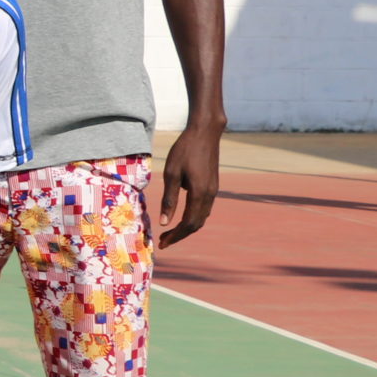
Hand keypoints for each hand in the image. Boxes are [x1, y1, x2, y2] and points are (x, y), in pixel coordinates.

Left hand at [156, 119, 222, 246]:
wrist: (205, 132)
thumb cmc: (184, 150)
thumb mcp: (171, 173)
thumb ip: (169, 199)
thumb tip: (165, 222)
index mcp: (199, 194)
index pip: (188, 224)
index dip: (176, 236)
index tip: (162, 243)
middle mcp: (210, 195)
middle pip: (197, 224)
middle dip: (180, 235)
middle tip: (164, 241)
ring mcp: (213, 190)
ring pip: (202, 217)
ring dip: (187, 227)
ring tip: (170, 232)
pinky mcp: (212, 185)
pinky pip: (204, 208)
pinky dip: (193, 217)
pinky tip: (181, 216)